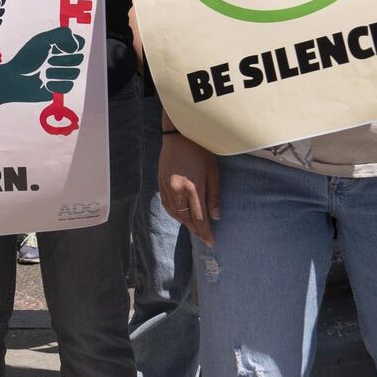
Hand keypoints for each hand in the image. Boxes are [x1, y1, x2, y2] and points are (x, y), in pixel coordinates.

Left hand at [0, 27, 85, 101]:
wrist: (15, 79)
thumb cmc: (26, 58)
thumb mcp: (42, 40)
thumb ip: (61, 34)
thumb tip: (77, 44)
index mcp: (61, 46)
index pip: (80, 43)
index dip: (75, 45)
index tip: (61, 47)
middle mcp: (64, 59)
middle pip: (79, 58)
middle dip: (63, 60)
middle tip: (49, 61)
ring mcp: (63, 74)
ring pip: (75, 73)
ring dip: (58, 73)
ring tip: (45, 73)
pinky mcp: (61, 88)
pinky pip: (69, 86)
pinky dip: (56, 84)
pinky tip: (45, 84)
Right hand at [158, 116, 218, 246]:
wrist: (179, 134)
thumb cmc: (200, 150)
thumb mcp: (213, 172)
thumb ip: (214, 196)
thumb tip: (215, 217)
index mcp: (192, 187)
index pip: (200, 217)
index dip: (205, 231)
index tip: (211, 242)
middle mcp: (177, 190)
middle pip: (187, 218)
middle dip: (196, 230)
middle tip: (205, 239)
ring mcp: (166, 187)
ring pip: (176, 214)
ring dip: (186, 224)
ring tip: (195, 230)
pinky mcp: (160, 183)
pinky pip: (167, 205)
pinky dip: (175, 214)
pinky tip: (182, 217)